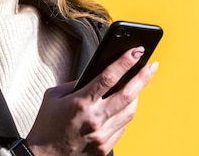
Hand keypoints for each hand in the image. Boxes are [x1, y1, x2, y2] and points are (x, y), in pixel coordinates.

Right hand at [26, 47, 158, 155]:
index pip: (108, 77)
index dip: (125, 62)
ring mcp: (101, 135)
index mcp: (80, 102)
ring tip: (139, 84)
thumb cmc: (46, 125)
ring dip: (137, 95)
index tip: (136, 51)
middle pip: (128, 94)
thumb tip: (96, 75)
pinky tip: (124, 106)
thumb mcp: (54, 96)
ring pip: (130, 111)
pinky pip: (123, 127)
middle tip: (152, 65)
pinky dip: (125, 114)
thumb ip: (76, 84)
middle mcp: (94, 119)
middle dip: (143, 77)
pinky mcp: (105, 147)